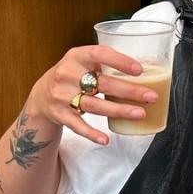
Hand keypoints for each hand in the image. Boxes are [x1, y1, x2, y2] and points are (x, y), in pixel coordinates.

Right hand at [29, 45, 159, 144]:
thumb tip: (146, 70)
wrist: (41, 95)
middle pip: (102, 83)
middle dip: (129, 91)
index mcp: (76, 56)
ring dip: (119, 110)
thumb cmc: (72, 76)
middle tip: (151, 96)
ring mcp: (62, 95)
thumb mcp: (83, 61)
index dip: (119, 61)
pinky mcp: (59, 114)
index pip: (99, 54)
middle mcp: (67, 74)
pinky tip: (105, 140)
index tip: (139, 70)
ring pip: (94, 105)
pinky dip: (91, 133)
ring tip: (140, 114)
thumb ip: (105, 63)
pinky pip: (77, 126)